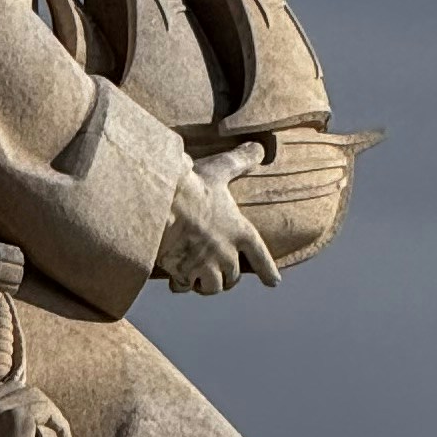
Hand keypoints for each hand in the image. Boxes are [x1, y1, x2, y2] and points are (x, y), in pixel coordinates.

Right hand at [155, 168, 280, 295]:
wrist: (163, 202)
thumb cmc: (193, 185)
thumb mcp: (220, 169)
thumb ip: (240, 160)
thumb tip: (259, 148)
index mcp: (241, 231)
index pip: (261, 257)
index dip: (268, 271)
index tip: (274, 282)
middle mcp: (227, 253)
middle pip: (233, 278)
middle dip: (225, 277)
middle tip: (214, 269)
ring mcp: (206, 265)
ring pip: (212, 288)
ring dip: (204, 284)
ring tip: (195, 275)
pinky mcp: (184, 272)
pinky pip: (184, 286)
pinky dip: (180, 283)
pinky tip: (175, 275)